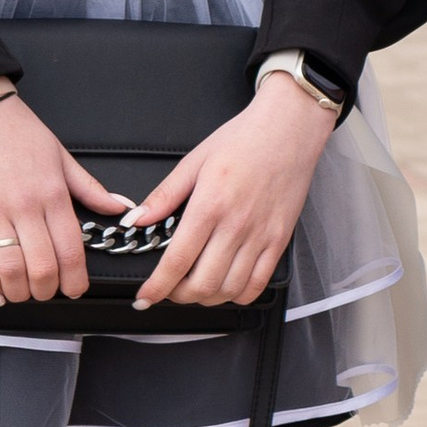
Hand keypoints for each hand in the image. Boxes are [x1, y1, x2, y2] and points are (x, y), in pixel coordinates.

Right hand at [0, 77, 130, 306]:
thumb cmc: (15, 129)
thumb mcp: (60, 154)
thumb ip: (89, 187)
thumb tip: (119, 206)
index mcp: (53, 192)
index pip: (72, 250)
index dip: (76, 280)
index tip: (75, 288)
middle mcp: (26, 206)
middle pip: (43, 267)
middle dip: (48, 291)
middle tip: (48, 292)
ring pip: (11, 269)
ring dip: (20, 291)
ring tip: (23, 292)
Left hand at [128, 73, 336, 309]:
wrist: (289, 128)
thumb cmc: (244, 139)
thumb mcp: (195, 160)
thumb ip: (165, 195)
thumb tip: (137, 218)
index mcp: (209, 205)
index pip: (177, 261)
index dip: (157, 287)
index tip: (145, 297)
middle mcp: (236, 225)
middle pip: (202, 284)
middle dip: (178, 296)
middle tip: (169, 289)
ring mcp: (261, 235)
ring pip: (229, 289)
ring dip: (207, 298)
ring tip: (196, 288)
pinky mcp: (280, 239)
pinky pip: (259, 283)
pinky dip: (239, 294)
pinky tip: (227, 285)